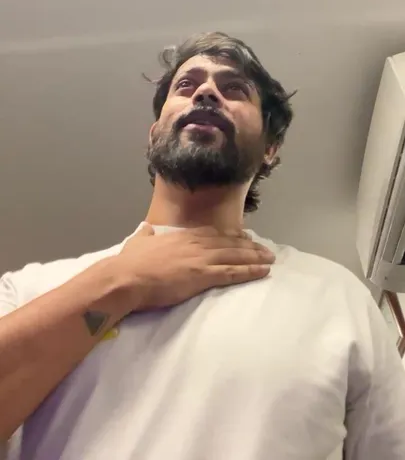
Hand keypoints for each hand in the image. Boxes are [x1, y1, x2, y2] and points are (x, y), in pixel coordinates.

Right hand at [116, 223, 274, 311]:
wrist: (127, 276)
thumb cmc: (131, 261)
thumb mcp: (138, 241)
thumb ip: (145, 235)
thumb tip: (145, 230)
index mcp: (182, 236)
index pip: (212, 233)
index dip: (230, 236)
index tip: (243, 236)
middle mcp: (196, 243)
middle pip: (229, 243)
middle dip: (249, 246)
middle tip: (266, 248)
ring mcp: (201, 258)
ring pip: (235, 255)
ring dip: (255, 256)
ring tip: (271, 258)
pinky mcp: (203, 275)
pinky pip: (232, 272)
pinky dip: (250, 270)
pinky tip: (263, 271)